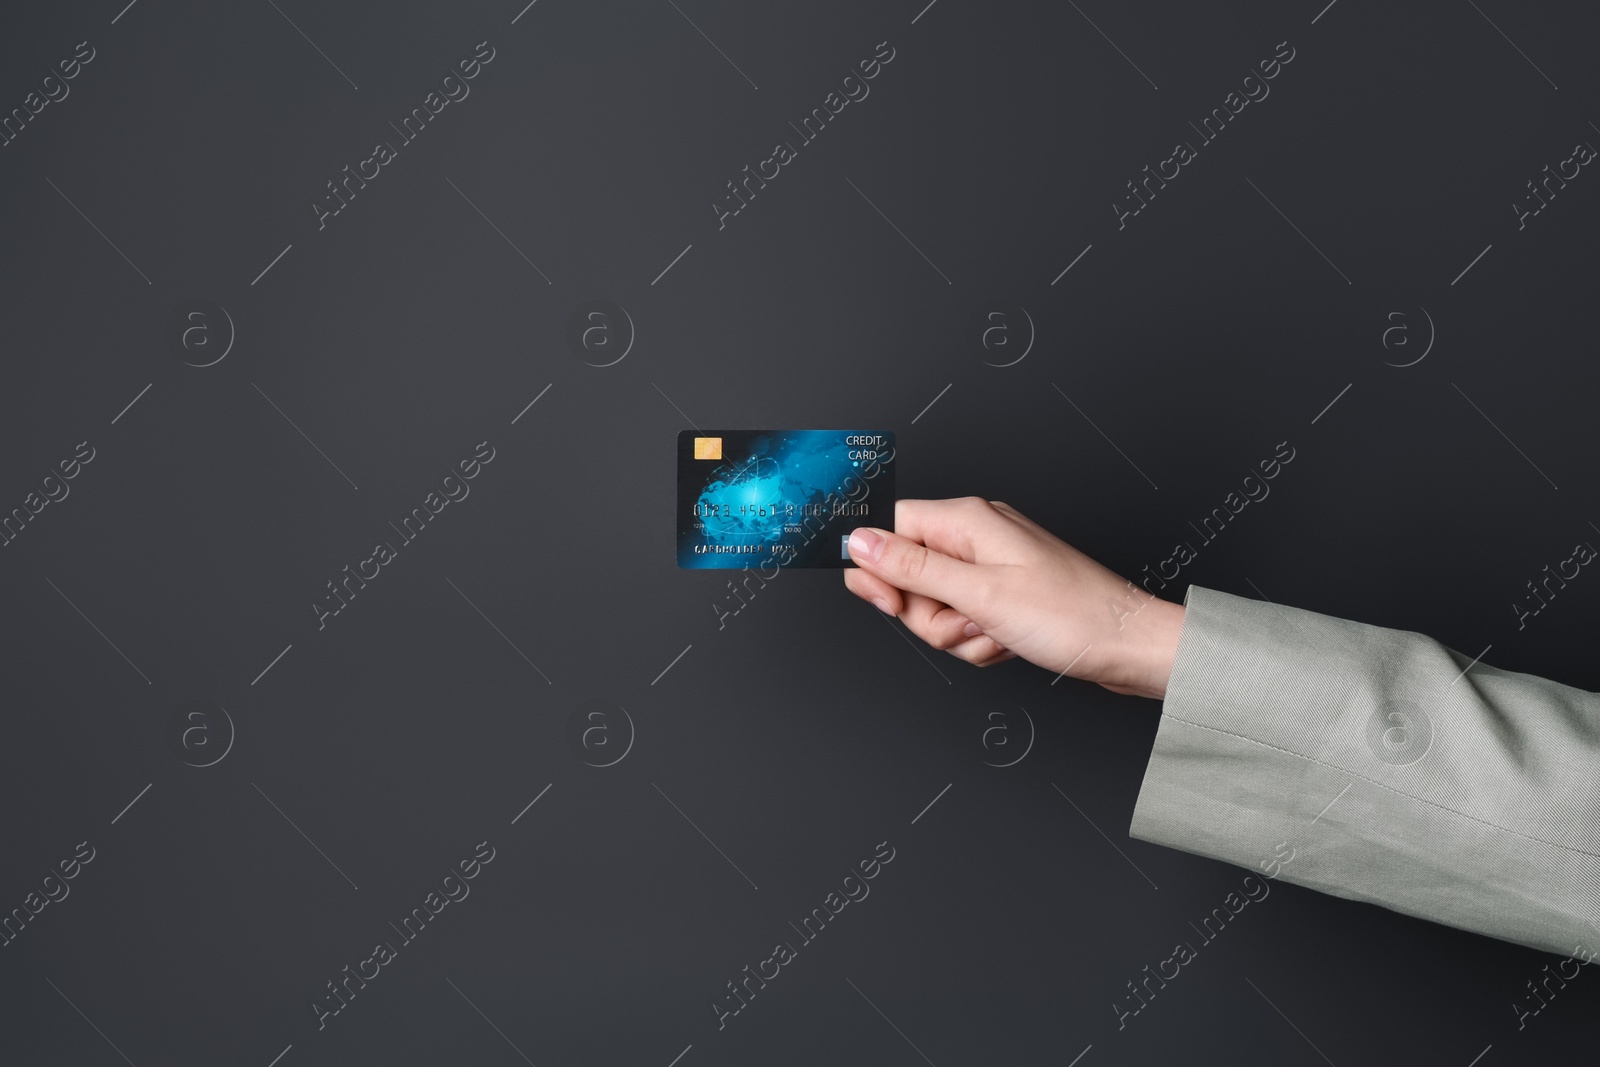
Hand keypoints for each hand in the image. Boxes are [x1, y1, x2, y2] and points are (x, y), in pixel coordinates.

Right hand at [842, 497, 1184, 698]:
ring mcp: (989, 568)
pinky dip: (977, 641)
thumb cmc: (1073, 615)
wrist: (1129, 647)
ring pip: (933, 607)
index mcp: (966, 520)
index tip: (891, 602)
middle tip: (965, 620)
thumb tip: (858, 541)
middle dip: (928, 614)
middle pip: (907, 576)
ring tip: (996, 633)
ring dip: (957, 633)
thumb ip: (911, 568)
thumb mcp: (979, 594)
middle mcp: (975, 537)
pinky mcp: (1001, 596)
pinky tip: (1007, 642)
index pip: (889, 528)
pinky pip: (962, 622)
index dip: (879, 570)